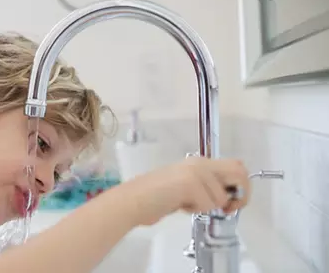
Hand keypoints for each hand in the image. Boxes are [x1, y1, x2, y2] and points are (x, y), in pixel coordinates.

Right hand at [123, 157, 250, 224]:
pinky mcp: (190, 183)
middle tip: (228, 209)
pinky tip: (180, 206)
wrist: (132, 201)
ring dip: (209, 207)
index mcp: (198, 162)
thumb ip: (205, 187)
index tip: (231, 203)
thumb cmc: (153, 198)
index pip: (235, 167)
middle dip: (240, 195)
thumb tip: (228, 198)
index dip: (240, 186)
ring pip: (222, 196)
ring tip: (187, 205)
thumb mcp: (185, 188)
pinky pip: (209, 204)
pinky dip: (196, 210)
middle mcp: (199, 163)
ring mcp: (195, 171)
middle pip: (239, 173)